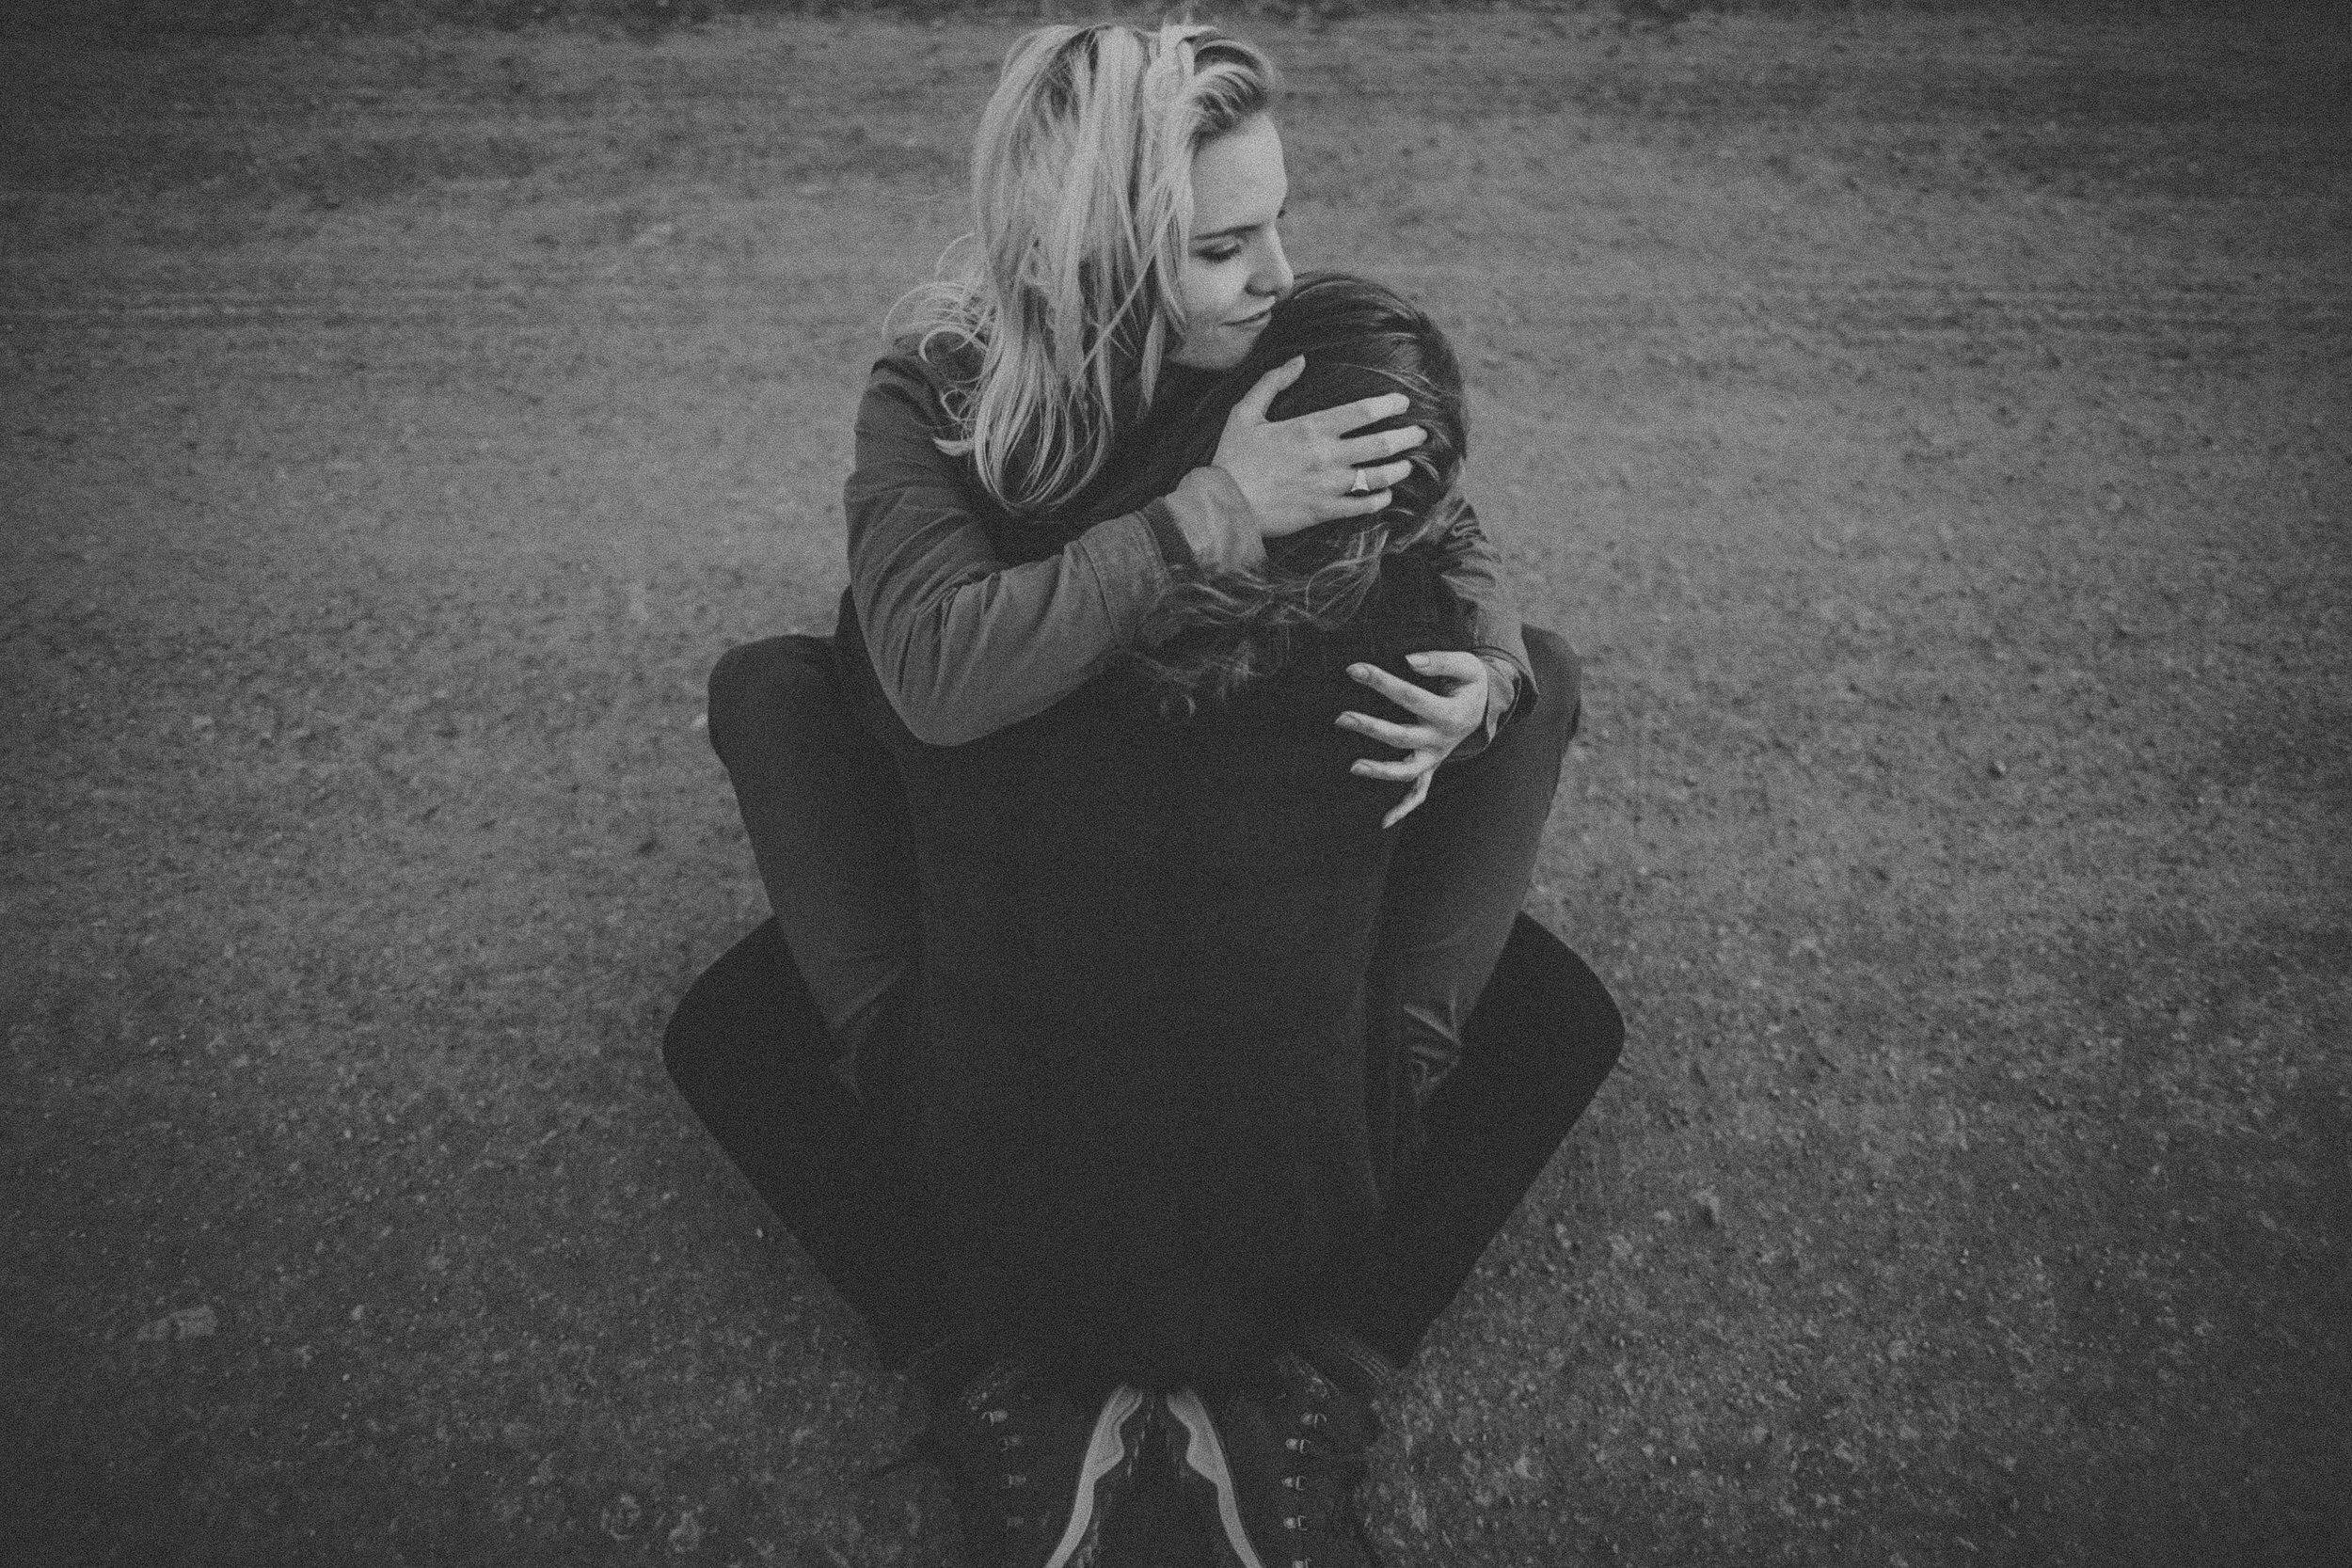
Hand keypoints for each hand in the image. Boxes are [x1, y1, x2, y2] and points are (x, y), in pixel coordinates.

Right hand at [1211, 356, 1427, 539]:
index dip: (1389, 405)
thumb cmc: (1233, 458)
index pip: (1363, 411)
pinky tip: (1386, 496)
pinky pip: (1362, 506)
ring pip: (1379, 476)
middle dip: (1407, 437)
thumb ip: (1273, 382)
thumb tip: (1298, 360)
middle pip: (1381, 443)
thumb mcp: (1245, 412)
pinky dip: (1379, 500)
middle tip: (1420, 434)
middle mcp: (1327, 455)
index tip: (1402, 403)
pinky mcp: (1325, 511)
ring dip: (1399, 469)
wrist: (1225, 505)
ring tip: (1409, 465)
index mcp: (1311, 427)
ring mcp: (1329, 486)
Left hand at [1336, 650, 1489, 828]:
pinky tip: (1383, 822)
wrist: (1486, 707)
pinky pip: (1418, 793)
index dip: (1380, 681)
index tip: (1354, 669)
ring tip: (1353, 767)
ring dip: (1380, 771)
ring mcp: (1436, 757)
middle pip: (1401, 737)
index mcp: (1449, 714)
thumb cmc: (1471, 683)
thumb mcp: (1466, 666)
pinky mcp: (1431, 767)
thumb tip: (1409, 660)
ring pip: (1406, 771)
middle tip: (1341, 717)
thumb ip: (1440, 661)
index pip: (1409, 696)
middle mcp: (1441, 740)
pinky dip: (1403, 809)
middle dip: (1370, 727)